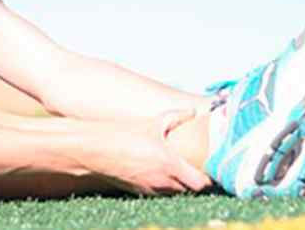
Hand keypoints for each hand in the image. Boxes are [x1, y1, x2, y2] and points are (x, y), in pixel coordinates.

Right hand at [86, 109, 210, 195]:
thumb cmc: (124, 134)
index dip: (207, 178)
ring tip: (176, 169)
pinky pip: (157, 192)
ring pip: (173, 193)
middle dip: (193, 181)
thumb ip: (176, 116)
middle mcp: (162, 181)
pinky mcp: (138, 191)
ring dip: (177, 184)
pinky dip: (162, 185)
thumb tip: (192, 111)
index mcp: (169, 165)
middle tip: (194, 167)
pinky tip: (157, 171)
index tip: (207, 168)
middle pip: (188, 190)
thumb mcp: (153, 122)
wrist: (96, 149)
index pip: (200, 183)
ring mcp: (149, 188)